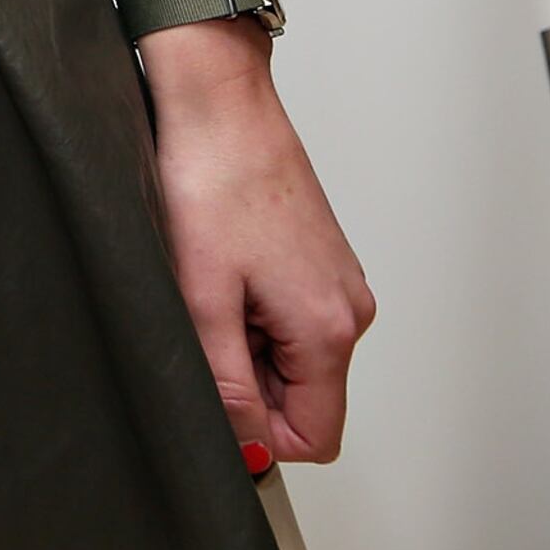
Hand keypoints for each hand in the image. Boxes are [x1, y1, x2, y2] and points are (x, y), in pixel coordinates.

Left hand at [142, 29, 375, 463]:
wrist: (218, 100)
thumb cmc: (211, 178)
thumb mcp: (202, 294)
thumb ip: (225, 381)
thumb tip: (245, 448)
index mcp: (329, 330)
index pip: (314, 436)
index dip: (258, 435)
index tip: (213, 396)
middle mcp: (348, 310)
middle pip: (302, 397)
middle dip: (245, 378)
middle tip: (200, 319)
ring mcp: (336, 282)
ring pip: (290, 355)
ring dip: (243, 338)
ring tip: (208, 281)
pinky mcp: (316, 259)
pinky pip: (287, 315)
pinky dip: (249, 306)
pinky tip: (218, 263)